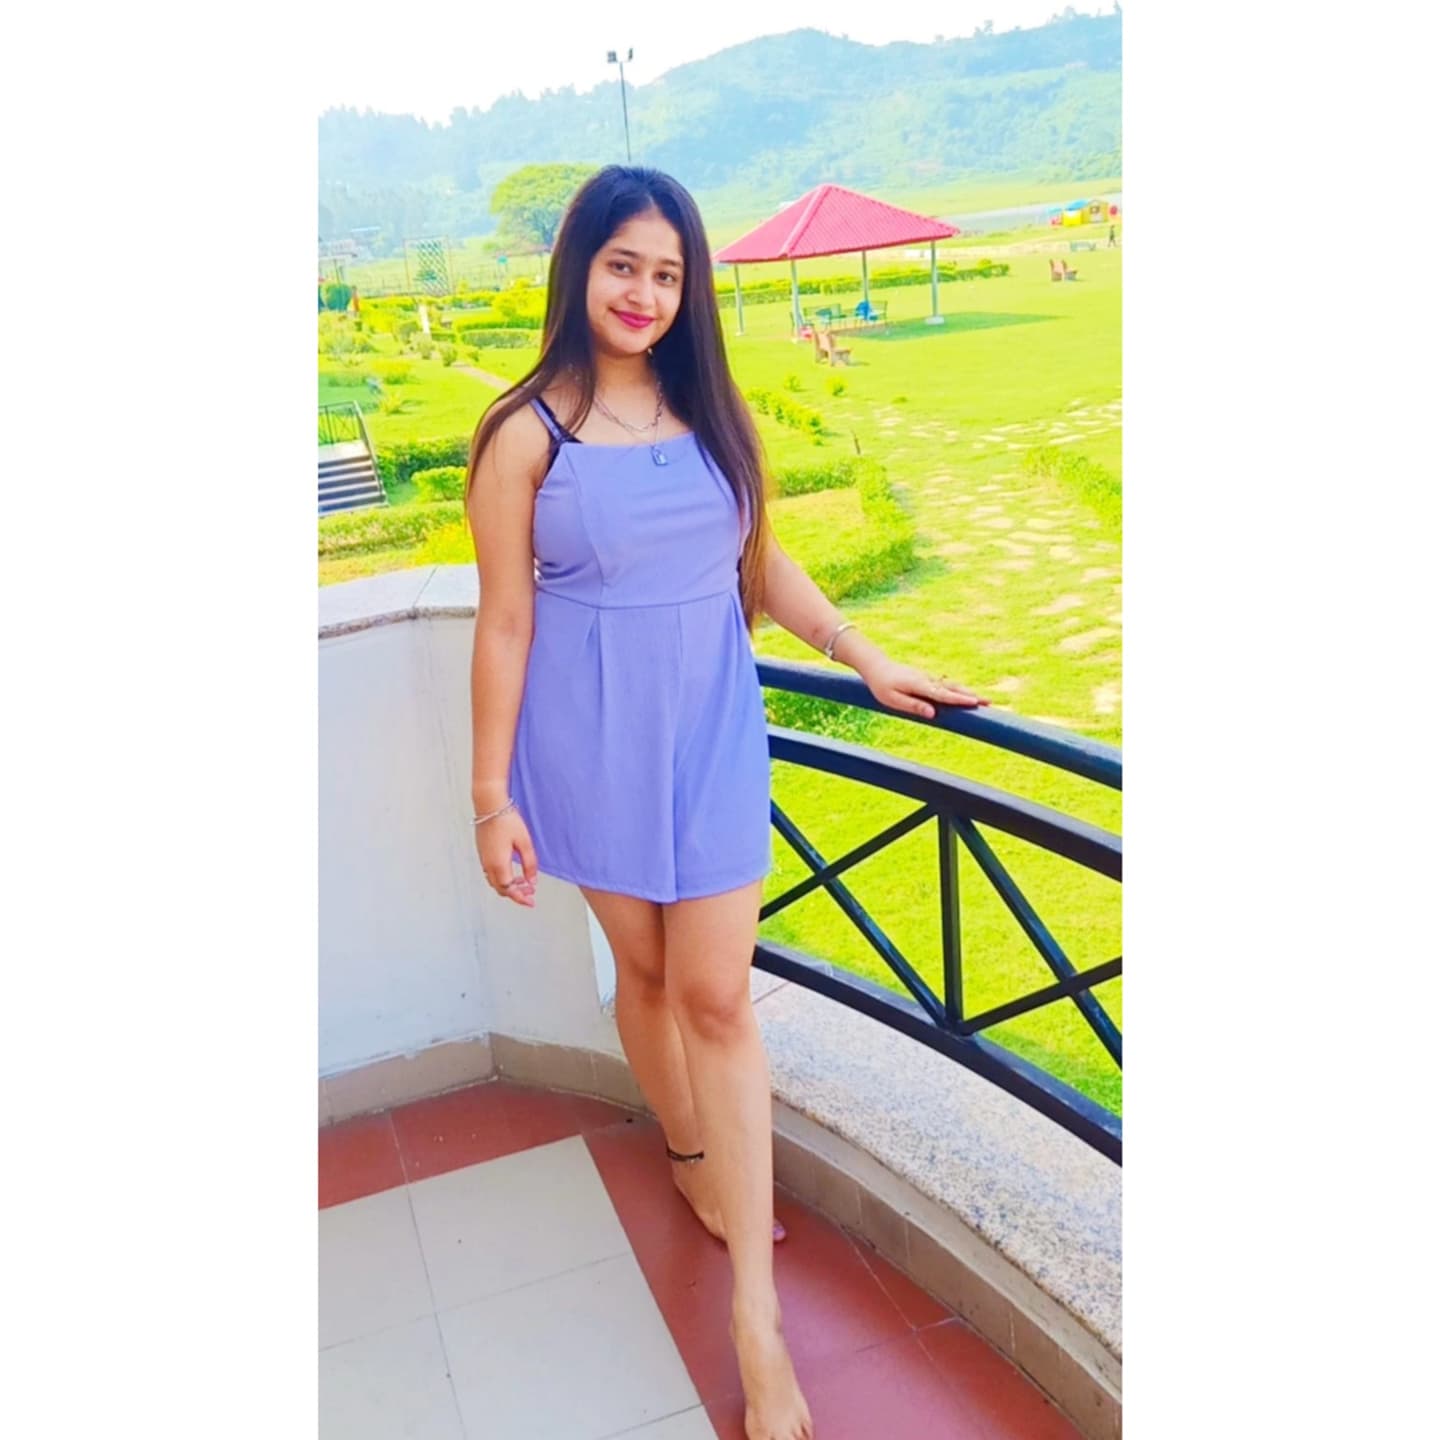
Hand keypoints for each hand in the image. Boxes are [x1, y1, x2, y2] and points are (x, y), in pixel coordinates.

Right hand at [475, 807, 537, 907]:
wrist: (489, 805)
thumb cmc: (507, 821)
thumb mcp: (524, 842)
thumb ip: (529, 864)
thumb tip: (532, 881)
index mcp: (499, 864)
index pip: (509, 890)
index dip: (520, 898)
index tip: (531, 902)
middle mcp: (488, 864)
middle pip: (501, 889)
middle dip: (516, 894)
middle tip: (530, 893)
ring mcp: (483, 859)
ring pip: (495, 882)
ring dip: (508, 886)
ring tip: (523, 882)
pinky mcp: (482, 852)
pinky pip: (491, 873)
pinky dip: (502, 877)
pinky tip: (512, 871)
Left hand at [860, 658, 989, 719]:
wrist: (876, 666)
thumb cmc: (882, 686)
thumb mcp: (892, 699)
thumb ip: (913, 706)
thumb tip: (933, 714)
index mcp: (919, 685)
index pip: (943, 694)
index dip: (959, 699)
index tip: (975, 702)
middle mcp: (927, 680)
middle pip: (953, 688)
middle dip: (972, 695)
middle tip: (990, 702)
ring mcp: (928, 678)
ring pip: (951, 685)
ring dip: (968, 692)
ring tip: (984, 700)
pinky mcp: (927, 679)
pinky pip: (946, 685)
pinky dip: (959, 689)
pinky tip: (967, 694)